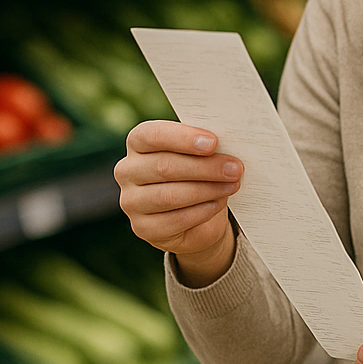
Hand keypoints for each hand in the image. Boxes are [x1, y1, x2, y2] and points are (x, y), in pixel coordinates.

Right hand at [113, 120, 241, 285]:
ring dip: (207, 190)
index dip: (183, 138)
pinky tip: (217, 204)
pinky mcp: (143, 228)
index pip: (152, 135)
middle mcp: (127, 171)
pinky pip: (174, 220)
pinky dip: (201, 211)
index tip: (213, 143)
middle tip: (234, 168)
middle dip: (205, 167)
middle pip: (164, 166)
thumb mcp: (200, 155)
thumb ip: (204, 147)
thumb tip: (227, 144)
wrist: (197, 217)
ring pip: (169, 195)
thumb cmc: (197, 175)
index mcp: (138, 142)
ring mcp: (131, 202)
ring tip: (232, 186)